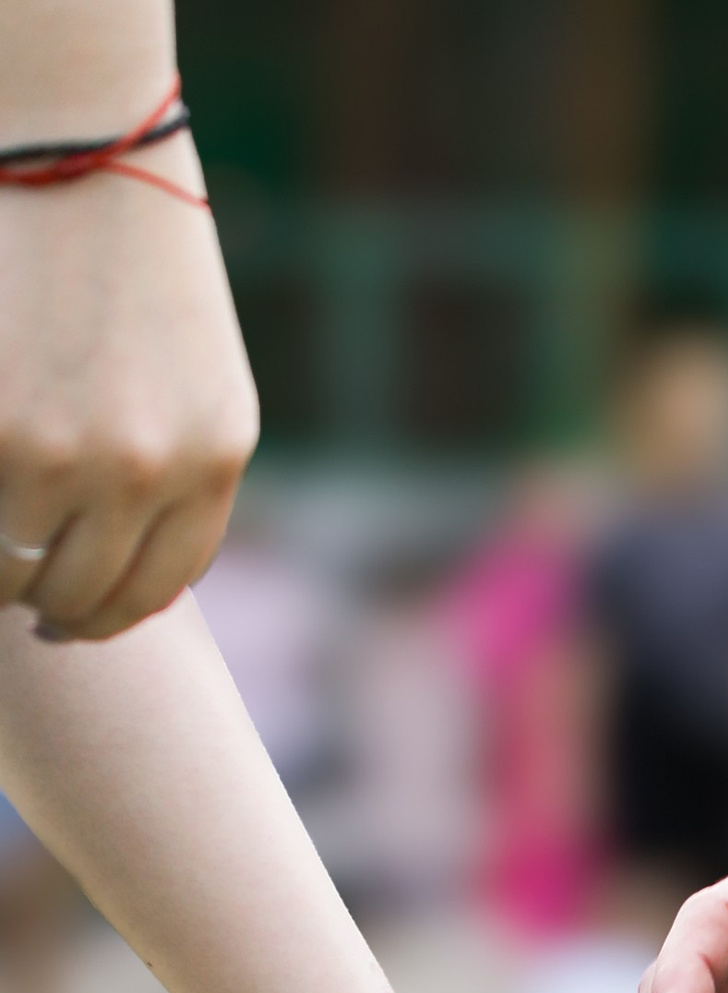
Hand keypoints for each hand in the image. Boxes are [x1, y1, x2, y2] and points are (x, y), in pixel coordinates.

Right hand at [0, 72, 257, 637]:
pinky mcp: (1, 431)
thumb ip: (178, 465)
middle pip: (91, 594)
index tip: (81, 616)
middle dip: (57, 610)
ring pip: (23, 570)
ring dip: (3, 579)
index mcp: (215, 457)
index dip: (115, 611)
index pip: (161, 583)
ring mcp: (71, 452)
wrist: (80, 150)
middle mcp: (152, 468)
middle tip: (31, 608)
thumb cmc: (135, 254)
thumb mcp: (196, 373)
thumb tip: (125, 555)